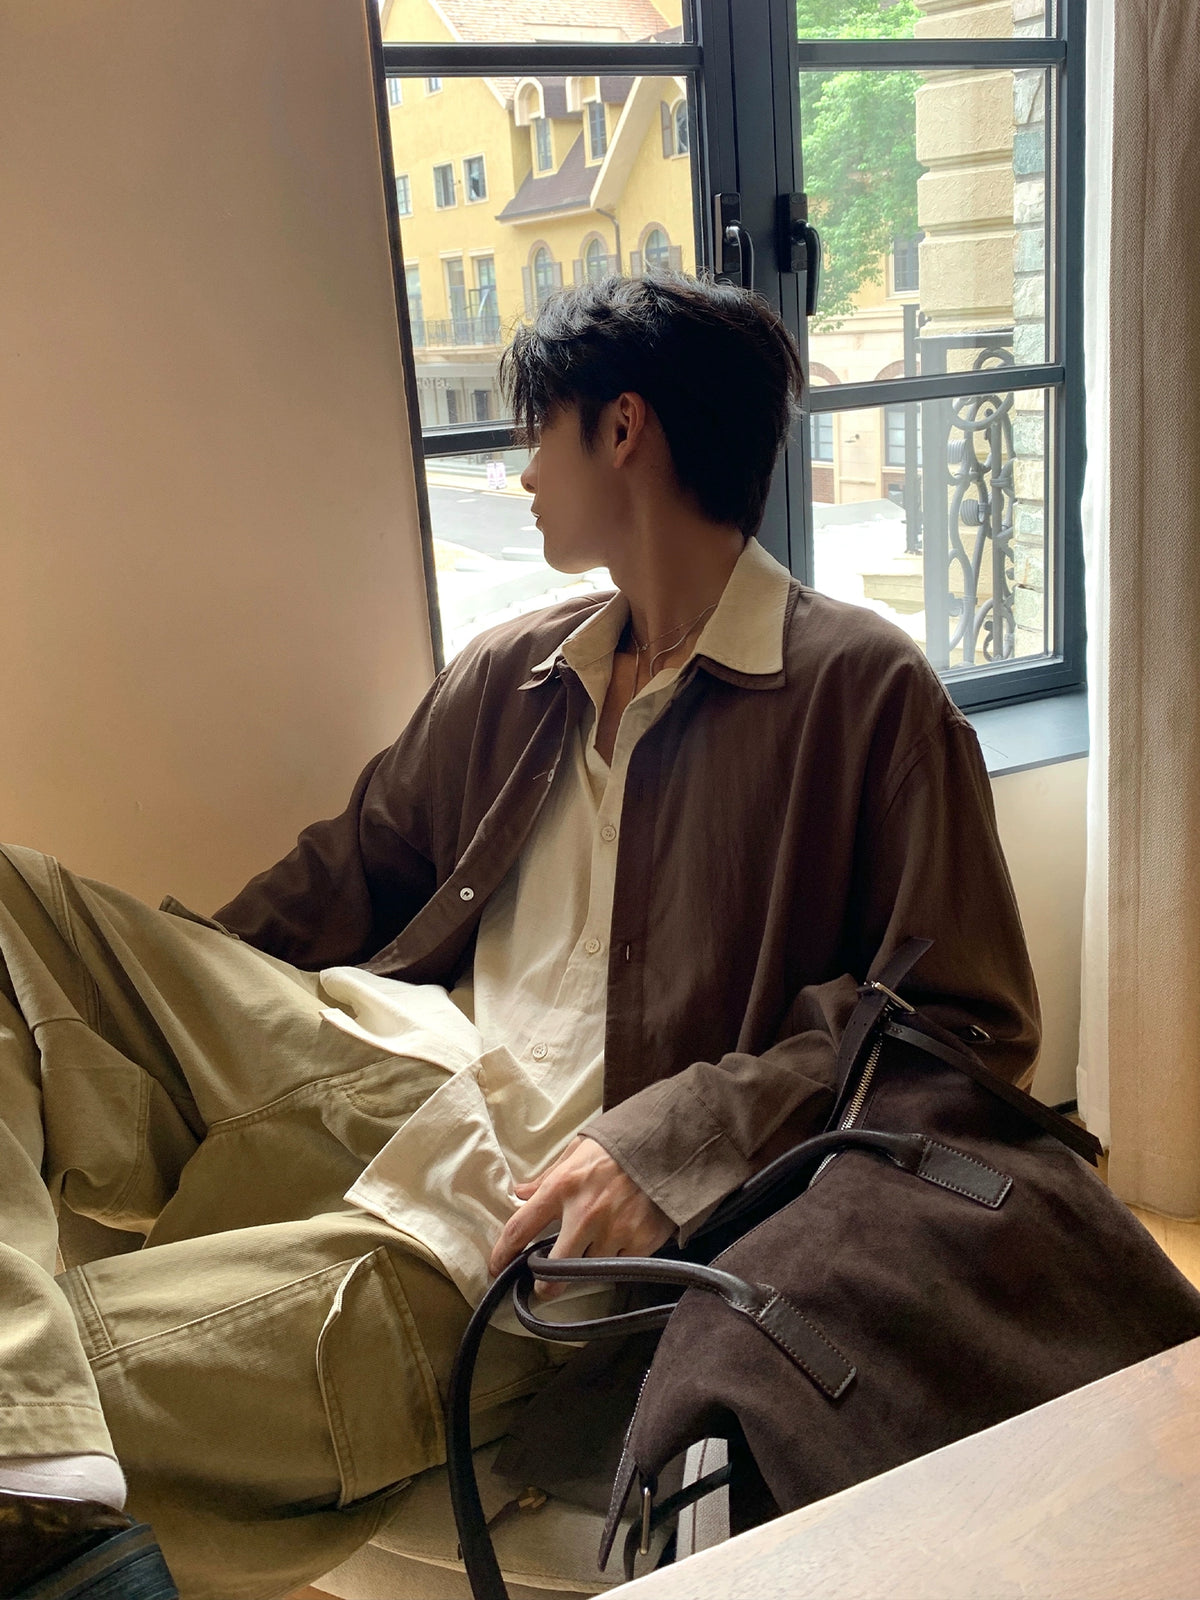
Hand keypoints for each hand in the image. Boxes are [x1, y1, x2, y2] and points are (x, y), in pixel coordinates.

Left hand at [488, 1136, 673, 1296]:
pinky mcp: (641, 1242)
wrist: (670, 1142)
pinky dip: (616, 1259)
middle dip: (545, 1285)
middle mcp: (585, 1213)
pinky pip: (620, 1266)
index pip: (520, 1228)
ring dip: (586, 1266)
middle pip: (554, 1270)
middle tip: (545, 1286)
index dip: (502, 1253)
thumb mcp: (578, 1150)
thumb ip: (547, 1176)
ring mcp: (615, 1230)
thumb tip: (519, 1192)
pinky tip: (621, 1242)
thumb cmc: (619, 1146)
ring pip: (589, 1271)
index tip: (496, 1267)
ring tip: (592, 1251)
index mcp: (562, 1186)